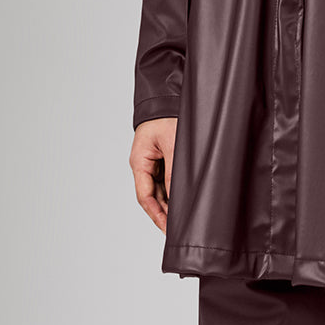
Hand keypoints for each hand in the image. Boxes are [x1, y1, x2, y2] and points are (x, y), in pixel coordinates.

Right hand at [130, 117, 177, 232]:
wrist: (168, 95)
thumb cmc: (167, 114)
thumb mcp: (173, 144)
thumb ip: (173, 173)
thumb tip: (177, 198)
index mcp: (139, 161)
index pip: (145, 197)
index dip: (157, 215)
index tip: (169, 229)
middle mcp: (144, 164)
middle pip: (152, 196)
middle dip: (165, 213)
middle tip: (180, 229)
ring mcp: (152, 161)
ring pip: (160, 189)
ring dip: (170, 202)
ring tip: (184, 218)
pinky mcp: (162, 157)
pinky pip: (166, 179)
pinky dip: (174, 189)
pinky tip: (184, 198)